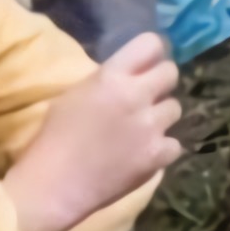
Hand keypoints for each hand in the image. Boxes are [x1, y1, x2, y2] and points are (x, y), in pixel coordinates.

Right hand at [11, 34, 190, 230]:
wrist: (55, 186)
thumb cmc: (54, 139)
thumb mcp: (75, 95)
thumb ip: (106, 82)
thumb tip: (127, 78)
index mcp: (111, 76)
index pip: (151, 44)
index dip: (152, 53)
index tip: (146, 64)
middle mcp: (136, 96)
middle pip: (170, 73)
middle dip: (160, 82)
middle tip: (147, 96)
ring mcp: (150, 127)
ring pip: (175, 108)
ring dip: (160, 117)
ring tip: (143, 129)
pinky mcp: (157, 155)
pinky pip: (175, 144)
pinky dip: (162, 149)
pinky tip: (145, 153)